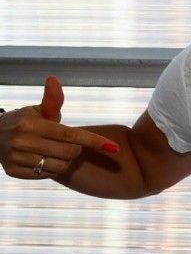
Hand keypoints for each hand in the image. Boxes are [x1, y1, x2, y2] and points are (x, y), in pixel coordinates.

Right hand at [0, 76, 119, 179]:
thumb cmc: (25, 121)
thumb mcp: (38, 110)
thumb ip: (53, 99)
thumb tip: (53, 78)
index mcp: (32, 124)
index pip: (71, 135)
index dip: (94, 141)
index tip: (114, 148)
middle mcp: (22, 141)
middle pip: (69, 153)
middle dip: (77, 150)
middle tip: (70, 144)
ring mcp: (16, 158)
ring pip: (59, 166)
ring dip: (65, 160)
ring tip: (56, 151)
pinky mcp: (13, 172)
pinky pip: (46, 175)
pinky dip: (51, 168)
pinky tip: (45, 159)